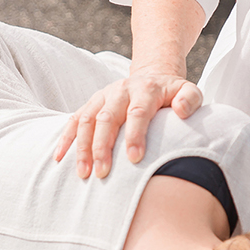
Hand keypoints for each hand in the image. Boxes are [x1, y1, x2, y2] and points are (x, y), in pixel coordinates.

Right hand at [54, 72, 202, 178]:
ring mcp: (102, 96)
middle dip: (102, 146)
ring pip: (86, 120)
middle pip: (107, 117)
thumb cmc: (172, 94)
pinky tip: (60, 159)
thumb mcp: (188, 91)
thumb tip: (182, 111)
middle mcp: (120, 90)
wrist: (153, 76)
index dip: (135, 135)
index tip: (134, 158)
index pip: (138, 111)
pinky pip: (74, 120)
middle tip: (103, 173)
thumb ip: (190, 99)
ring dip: (82, 147)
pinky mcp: (91, 104)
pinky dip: (66, 139)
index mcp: (145, 88)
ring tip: (83, 173)